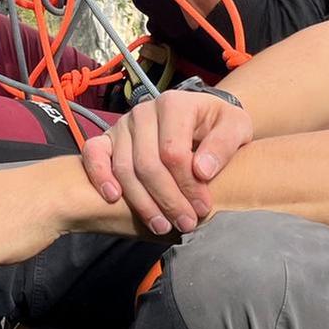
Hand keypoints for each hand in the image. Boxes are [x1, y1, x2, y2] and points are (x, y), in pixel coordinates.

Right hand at [80, 90, 252, 235]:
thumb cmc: (218, 126)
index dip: (187, 185)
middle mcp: (144, 111)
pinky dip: (99, 175)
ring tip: (161, 224)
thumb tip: (202, 171)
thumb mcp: (235, 128)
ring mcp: (124, 124)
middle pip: (147, 164)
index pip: (174, 153)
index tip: (202, 208)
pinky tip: (113, 198)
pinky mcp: (109, 137)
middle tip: (185, 224)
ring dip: (141, 202)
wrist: (203, 119)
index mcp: (174, 104)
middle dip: (167, 200)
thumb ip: (223, 146)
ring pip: (124, 167)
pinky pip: (93, 153)